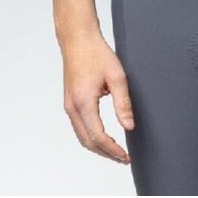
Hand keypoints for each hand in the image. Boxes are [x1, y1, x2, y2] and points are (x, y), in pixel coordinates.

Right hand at [61, 31, 134, 164]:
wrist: (77, 39)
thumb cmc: (96, 53)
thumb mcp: (116, 76)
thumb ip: (123, 103)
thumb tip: (129, 126)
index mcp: (83, 102)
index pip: (98, 137)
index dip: (113, 150)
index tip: (126, 157)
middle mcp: (72, 107)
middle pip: (88, 142)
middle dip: (106, 154)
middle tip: (123, 159)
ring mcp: (68, 105)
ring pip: (81, 137)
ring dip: (98, 147)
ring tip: (116, 151)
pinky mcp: (69, 102)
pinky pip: (78, 127)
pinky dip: (91, 137)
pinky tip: (103, 137)